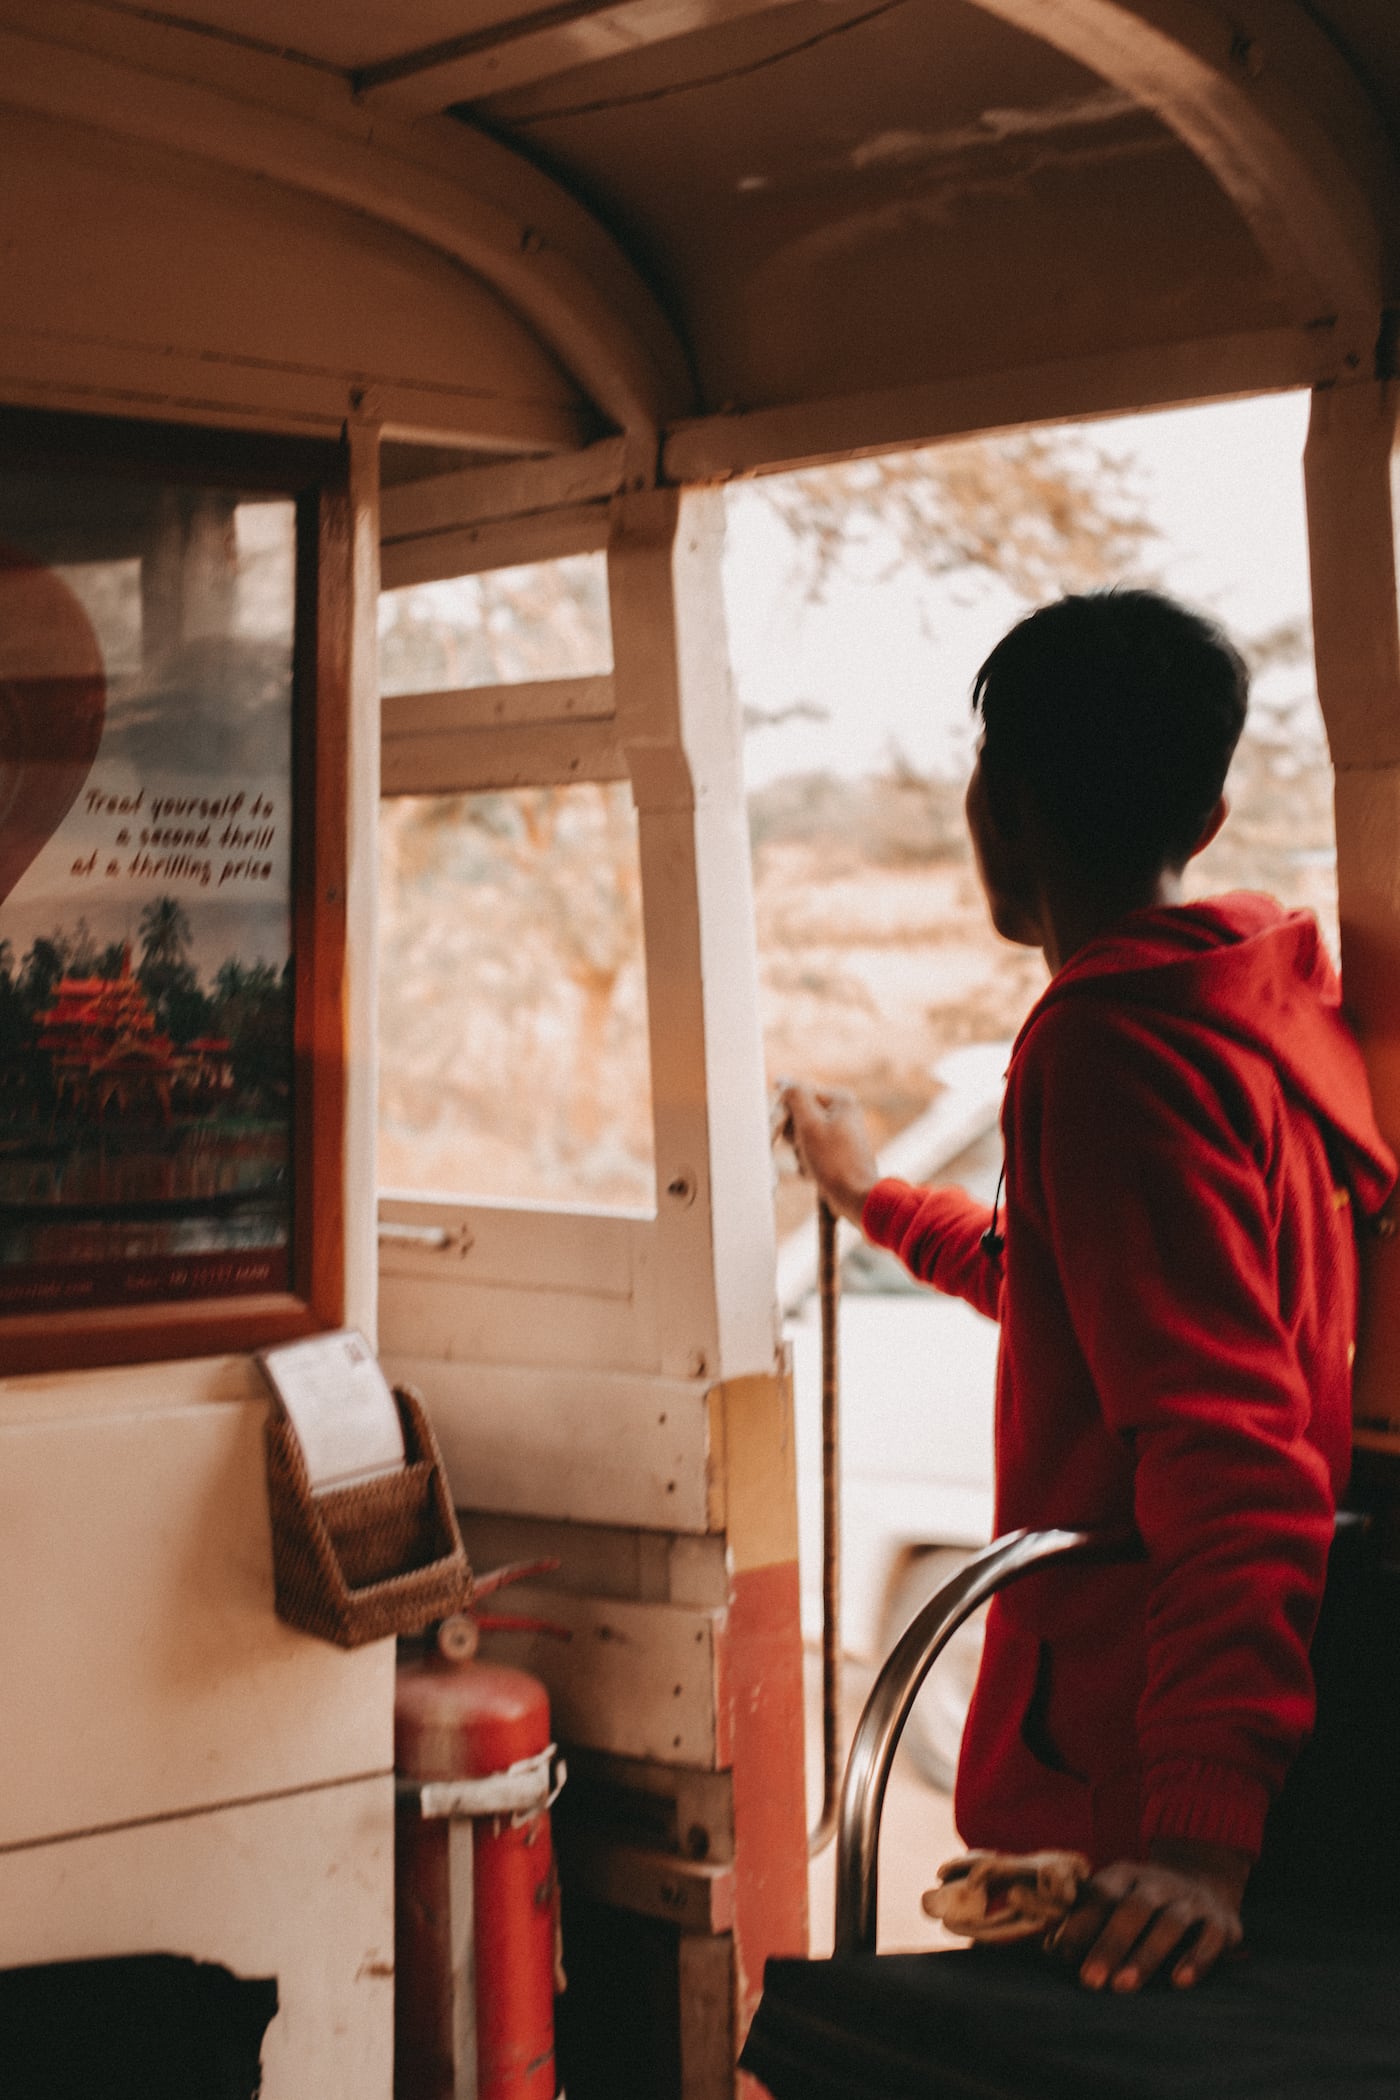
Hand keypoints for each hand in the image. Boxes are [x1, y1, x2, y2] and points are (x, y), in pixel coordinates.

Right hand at [777, 1083, 879, 1226]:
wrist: (856, 1198)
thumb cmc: (834, 1162)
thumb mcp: (810, 1124)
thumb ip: (795, 1097)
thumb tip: (783, 1080)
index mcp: (840, 1100)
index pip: (796, 1096)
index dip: (784, 1116)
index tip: (780, 1134)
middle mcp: (842, 1112)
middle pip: (799, 1116)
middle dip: (794, 1138)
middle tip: (803, 1151)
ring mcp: (841, 1133)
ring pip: (802, 1136)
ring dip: (799, 1153)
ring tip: (812, 1165)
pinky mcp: (837, 1152)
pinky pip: (811, 1151)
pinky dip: (807, 1162)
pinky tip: (815, 1173)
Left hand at [1050, 1840, 1246, 1992]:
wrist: (1205, 1879)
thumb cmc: (1144, 1902)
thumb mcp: (1116, 1897)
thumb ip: (1086, 1918)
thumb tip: (1050, 1947)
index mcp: (1127, 1874)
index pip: (1101, 1893)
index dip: (1081, 1922)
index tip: (1061, 1953)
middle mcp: (1159, 1882)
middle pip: (1133, 1908)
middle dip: (1110, 1944)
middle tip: (1090, 1980)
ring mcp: (1191, 1899)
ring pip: (1170, 1922)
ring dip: (1145, 1955)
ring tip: (1123, 1986)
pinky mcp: (1221, 1920)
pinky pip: (1210, 1938)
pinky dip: (1196, 1959)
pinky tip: (1179, 1982)